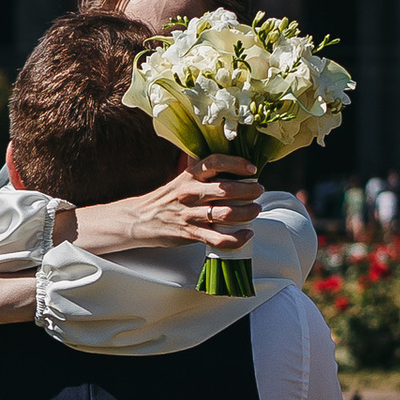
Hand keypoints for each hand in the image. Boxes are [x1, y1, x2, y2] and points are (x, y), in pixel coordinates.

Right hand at [72, 158, 262, 258]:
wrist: (140, 219)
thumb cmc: (166, 198)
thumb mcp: (181, 179)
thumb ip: (202, 171)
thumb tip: (229, 160)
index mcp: (189, 176)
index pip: (215, 163)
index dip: (236, 164)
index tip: (252, 169)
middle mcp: (190, 193)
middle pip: (226, 190)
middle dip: (249, 191)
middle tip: (258, 191)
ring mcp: (190, 214)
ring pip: (226, 214)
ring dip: (247, 213)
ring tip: (256, 211)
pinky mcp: (190, 233)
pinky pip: (217, 239)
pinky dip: (236, 239)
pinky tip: (246, 235)